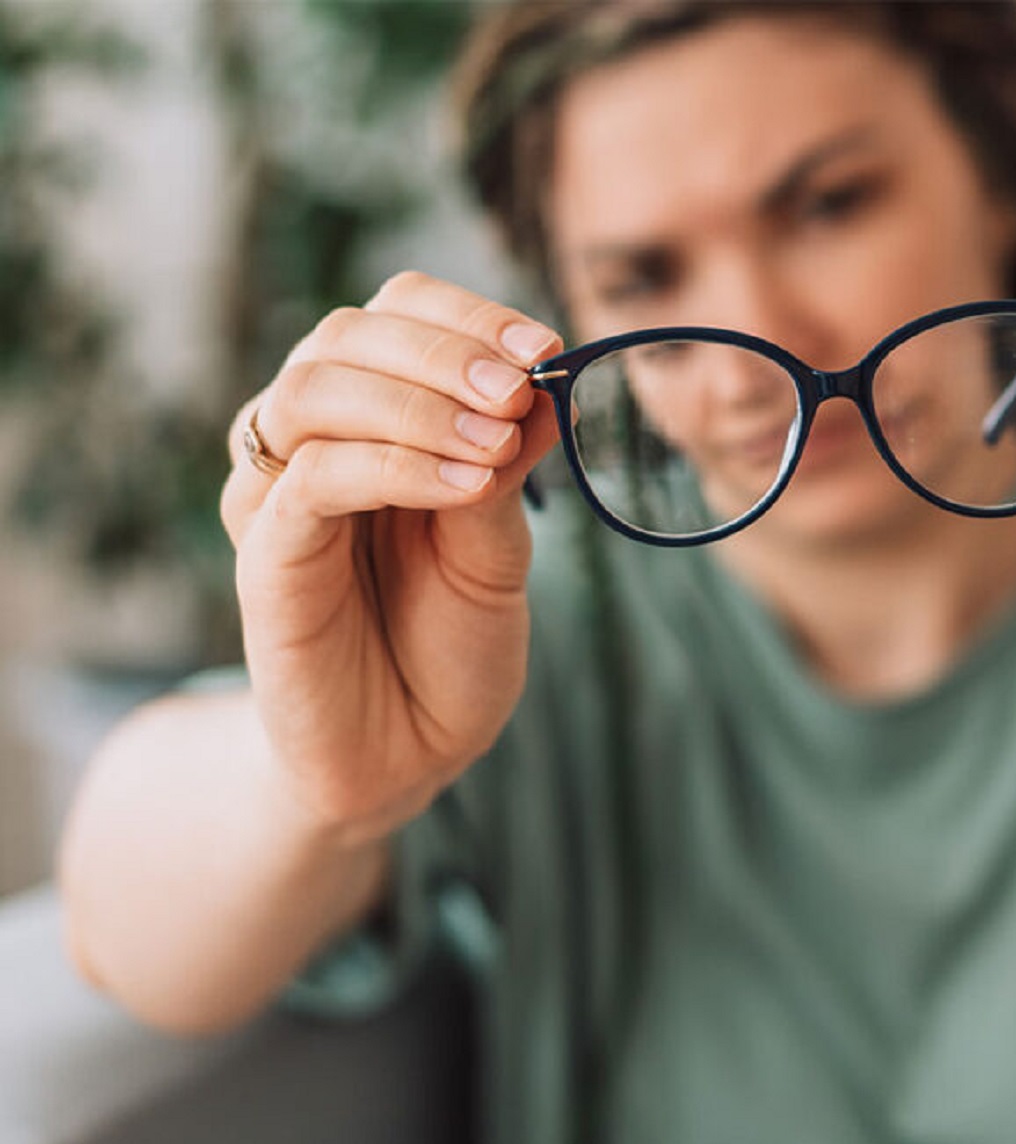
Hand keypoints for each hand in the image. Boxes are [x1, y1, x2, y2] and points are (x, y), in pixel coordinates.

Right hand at [220, 271, 563, 843]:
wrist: (409, 754)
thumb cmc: (450, 644)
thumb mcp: (500, 547)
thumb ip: (508, 467)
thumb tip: (547, 386)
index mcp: (374, 419)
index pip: (395, 314)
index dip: (466, 316)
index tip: (548, 344)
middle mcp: (312, 442)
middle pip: (345, 334)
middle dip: (445, 349)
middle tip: (524, 386)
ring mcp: (278, 496)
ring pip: (315, 390)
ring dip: (419, 401)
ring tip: (499, 442)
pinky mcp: (266, 556)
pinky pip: (312, 479)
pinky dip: (396, 466)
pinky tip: (467, 485)